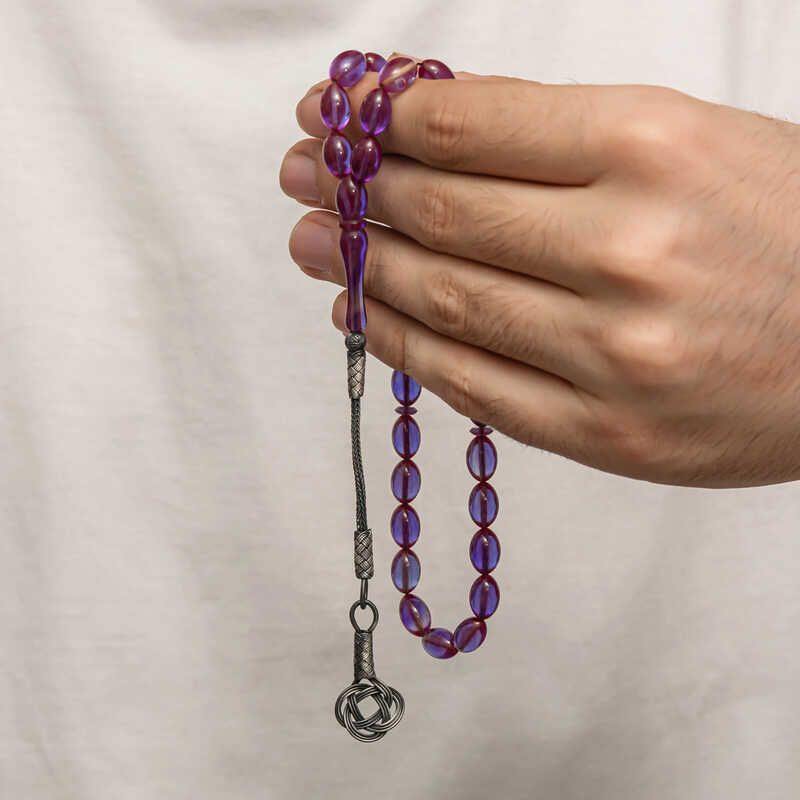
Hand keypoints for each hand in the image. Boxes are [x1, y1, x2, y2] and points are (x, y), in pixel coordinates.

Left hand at [279, 63, 799, 487]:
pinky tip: (362, 316)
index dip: (378, 117)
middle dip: (353, 189)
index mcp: (651, 147)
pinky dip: (402, 346)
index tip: (333, 112)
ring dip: (359, 267)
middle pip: (441, 213)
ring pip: (444, 301)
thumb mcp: (690, 143)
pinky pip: (473, 385)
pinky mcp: (605, 435)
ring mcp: (612, 353)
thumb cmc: (785, 231)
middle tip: (304, 176)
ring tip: (312, 244)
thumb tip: (431, 137)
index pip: (467, 126)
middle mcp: (625, 249)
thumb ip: (560, 141)